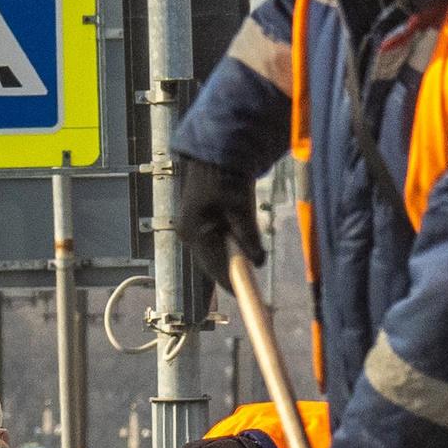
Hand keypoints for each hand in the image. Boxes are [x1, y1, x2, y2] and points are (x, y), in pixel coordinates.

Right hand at [170, 155, 263, 289]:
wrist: (216, 153)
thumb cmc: (226, 176)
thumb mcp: (241, 207)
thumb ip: (249, 235)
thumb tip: (258, 262)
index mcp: (194, 230)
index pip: (212, 266)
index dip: (230, 282)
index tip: (245, 295)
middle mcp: (189, 231)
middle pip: (212, 261)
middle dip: (231, 271)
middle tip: (250, 286)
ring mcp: (192, 226)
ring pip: (215, 252)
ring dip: (232, 257)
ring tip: (248, 264)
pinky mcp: (200, 221)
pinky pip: (216, 241)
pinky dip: (230, 246)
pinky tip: (242, 246)